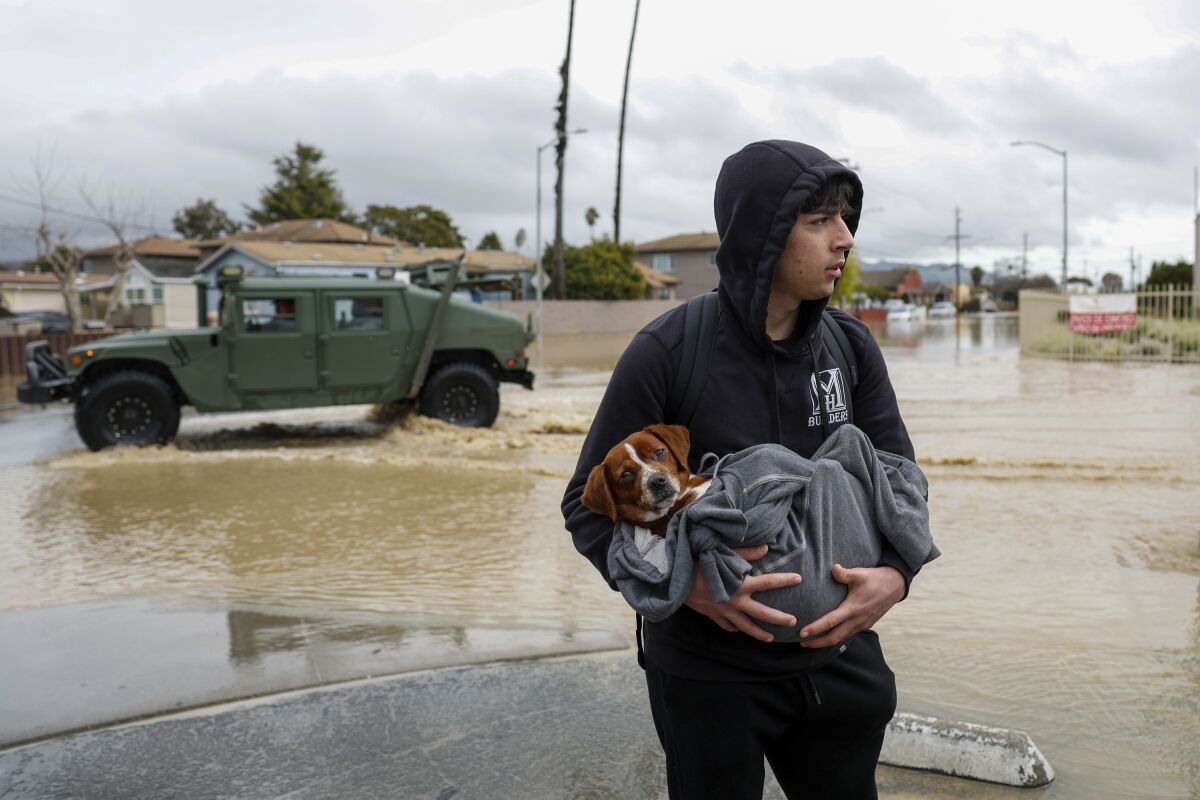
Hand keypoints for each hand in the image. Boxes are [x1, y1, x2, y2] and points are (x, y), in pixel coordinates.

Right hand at [684, 544, 801, 642]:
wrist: (676, 581)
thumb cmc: (699, 563)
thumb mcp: (722, 553)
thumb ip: (745, 552)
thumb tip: (766, 548)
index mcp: (740, 584)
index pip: (768, 582)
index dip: (784, 580)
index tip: (799, 579)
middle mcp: (735, 601)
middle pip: (762, 613)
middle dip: (779, 618)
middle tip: (794, 622)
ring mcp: (724, 611)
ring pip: (746, 626)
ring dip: (759, 633)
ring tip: (771, 639)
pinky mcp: (713, 615)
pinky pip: (727, 626)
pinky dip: (734, 629)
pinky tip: (738, 630)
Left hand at [798, 564, 904, 647]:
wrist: (895, 586)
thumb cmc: (875, 578)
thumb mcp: (860, 573)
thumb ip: (845, 573)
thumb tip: (833, 568)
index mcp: (853, 608)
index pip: (830, 622)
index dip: (815, 629)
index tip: (802, 633)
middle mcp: (857, 620)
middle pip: (834, 637)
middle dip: (816, 643)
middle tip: (801, 643)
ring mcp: (862, 625)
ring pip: (841, 638)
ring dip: (825, 642)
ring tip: (810, 642)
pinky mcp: (865, 625)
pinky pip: (848, 635)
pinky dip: (836, 638)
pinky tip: (827, 635)